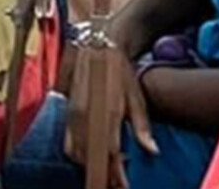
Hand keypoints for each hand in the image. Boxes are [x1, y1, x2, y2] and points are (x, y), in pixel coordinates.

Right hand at [64, 33, 156, 185]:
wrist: (98, 44)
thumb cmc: (120, 71)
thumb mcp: (137, 97)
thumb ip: (142, 127)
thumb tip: (152, 151)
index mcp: (107, 112)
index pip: (110, 154)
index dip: (116, 174)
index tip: (123, 186)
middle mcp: (86, 115)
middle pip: (90, 157)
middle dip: (102, 175)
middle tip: (115, 185)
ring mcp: (73, 113)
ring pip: (75, 152)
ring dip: (89, 166)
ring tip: (105, 173)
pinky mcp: (66, 111)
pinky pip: (68, 141)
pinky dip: (78, 154)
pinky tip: (91, 156)